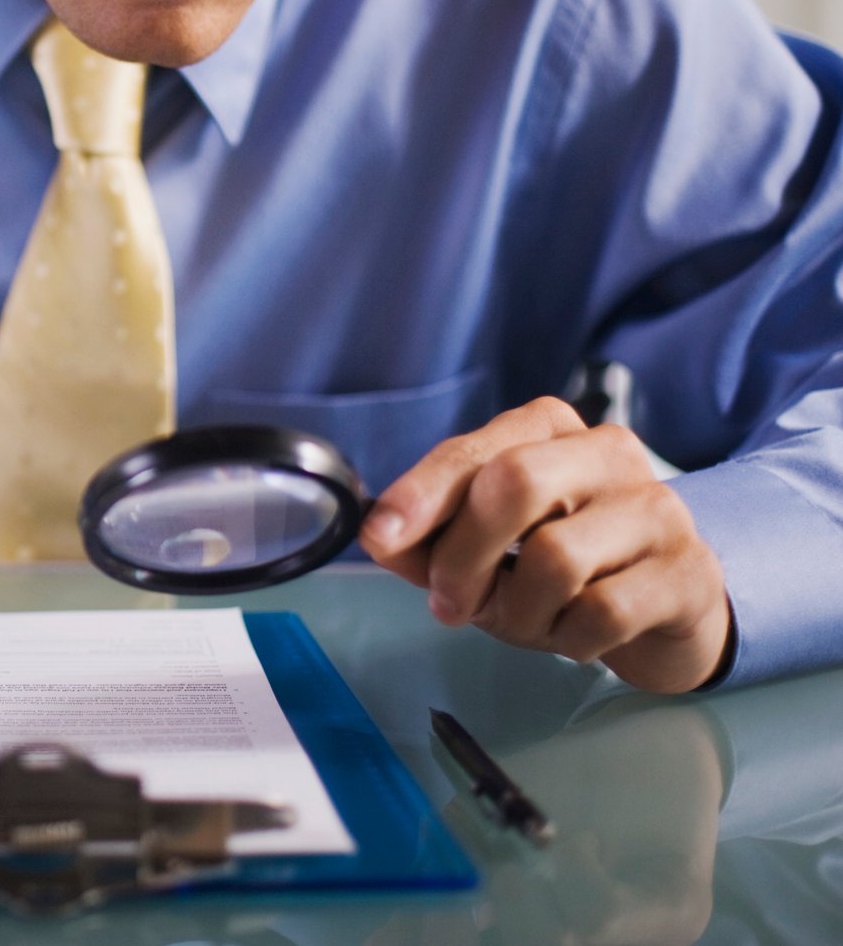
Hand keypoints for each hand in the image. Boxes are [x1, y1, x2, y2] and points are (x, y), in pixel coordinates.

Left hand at [359, 397, 731, 692]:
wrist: (672, 609)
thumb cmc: (567, 570)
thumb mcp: (487, 552)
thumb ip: (429, 542)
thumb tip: (381, 538)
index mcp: (548, 430)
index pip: (472, 452)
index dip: (420, 494)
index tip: (380, 536)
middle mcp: (607, 453)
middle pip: (514, 484)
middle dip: (464, 556)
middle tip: (449, 604)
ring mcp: (656, 509)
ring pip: (556, 557)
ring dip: (521, 611)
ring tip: (531, 622)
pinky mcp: (687, 572)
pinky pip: (603, 612)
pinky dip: (571, 639)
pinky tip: (577, 637)